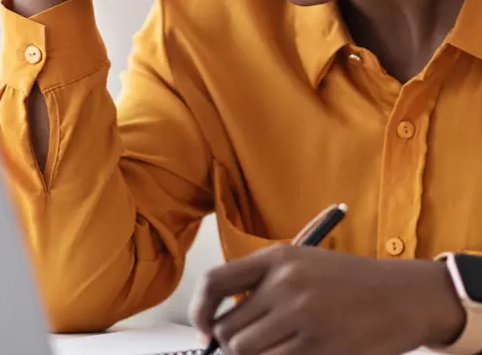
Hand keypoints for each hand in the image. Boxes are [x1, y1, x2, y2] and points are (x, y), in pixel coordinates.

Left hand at [189, 245, 465, 354]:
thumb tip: (220, 321)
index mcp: (276, 257)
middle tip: (254, 343)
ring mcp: (301, 316)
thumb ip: (262, 284)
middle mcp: (284, 284)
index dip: (201, 309)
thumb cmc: (347, 281)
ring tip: (278, 347)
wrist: (401, 294)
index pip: (215, 281)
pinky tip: (297, 352)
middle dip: (233, 343)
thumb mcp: (301, 263)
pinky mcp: (319, 347)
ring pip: (246, 352)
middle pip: (228, 329)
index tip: (204, 328)